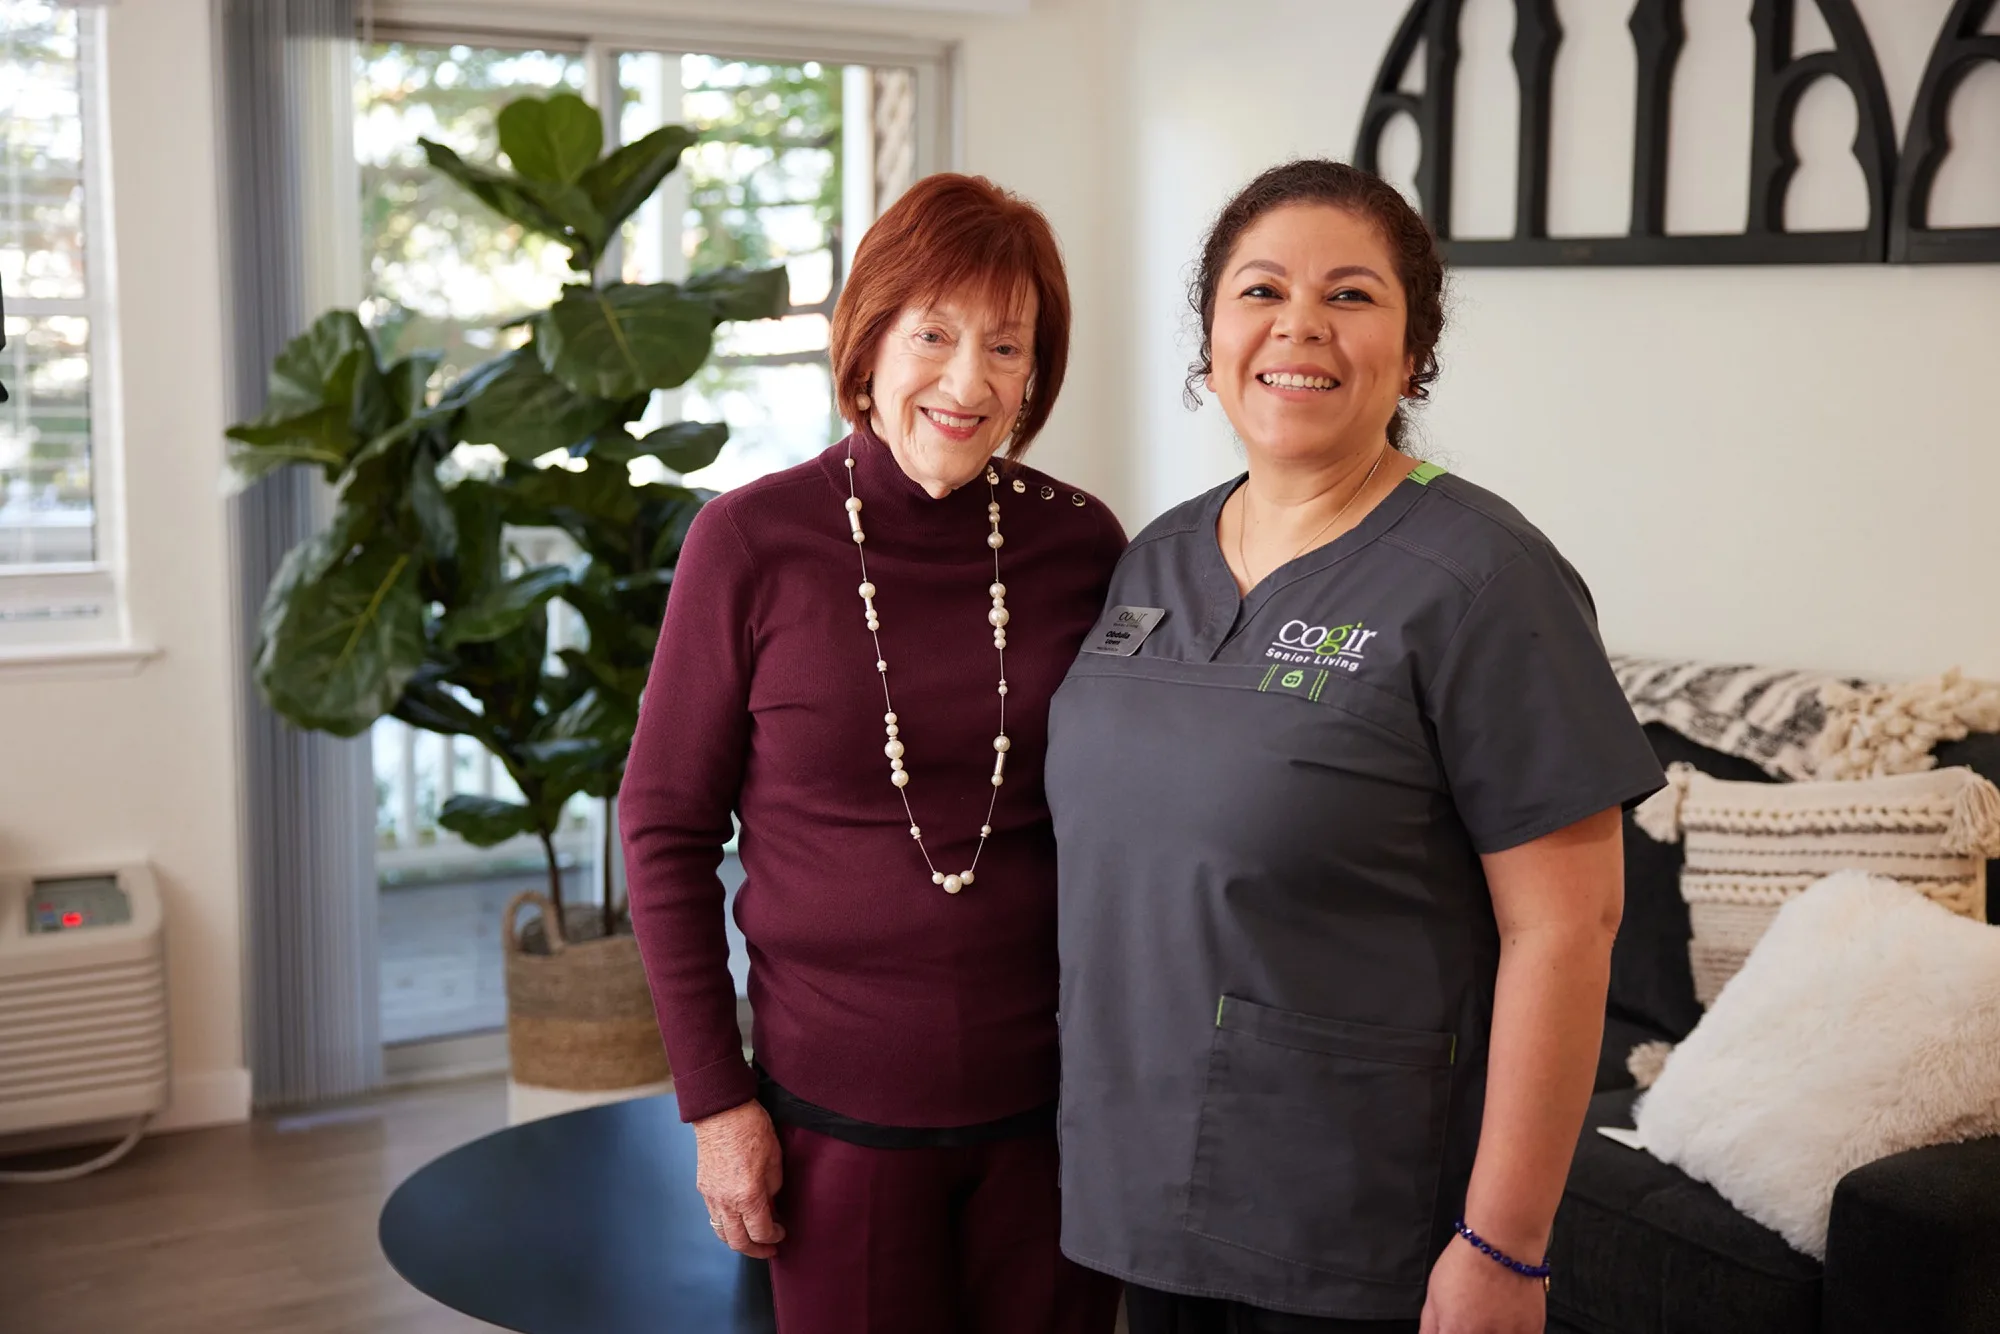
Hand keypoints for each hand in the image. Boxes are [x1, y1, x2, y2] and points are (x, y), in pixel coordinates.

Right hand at [691, 1100, 785, 1257]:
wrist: (722, 1111)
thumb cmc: (751, 1129)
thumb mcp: (775, 1159)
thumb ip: (773, 1189)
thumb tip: (771, 1205)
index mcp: (747, 1196)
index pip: (761, 1232)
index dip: (774, 1238)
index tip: (782, 1234)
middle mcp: (726, 1201)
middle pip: (738, 1242)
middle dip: (756, 1250)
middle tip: (769, 1249)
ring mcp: (711, 1196)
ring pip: (722, 1233)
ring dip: (738, 1240)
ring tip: (752, 1238)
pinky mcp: (703, 1188)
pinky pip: (713, 1217)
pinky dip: (726, 1225)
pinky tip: (738, 1218)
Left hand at [1418, 1233, 1544, 1333]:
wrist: (1502, 1243)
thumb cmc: (1466, 1263)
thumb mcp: (1434, 1294)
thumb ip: (1430, 1327)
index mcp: (1454, 1332)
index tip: (1453, 1330)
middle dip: (1469, 1332)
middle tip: (1472, 1322)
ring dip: (1492, 1332)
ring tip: (1489, 1319)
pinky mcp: (1532, 1331)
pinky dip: (1513, 1333)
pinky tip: (1506, 1323)